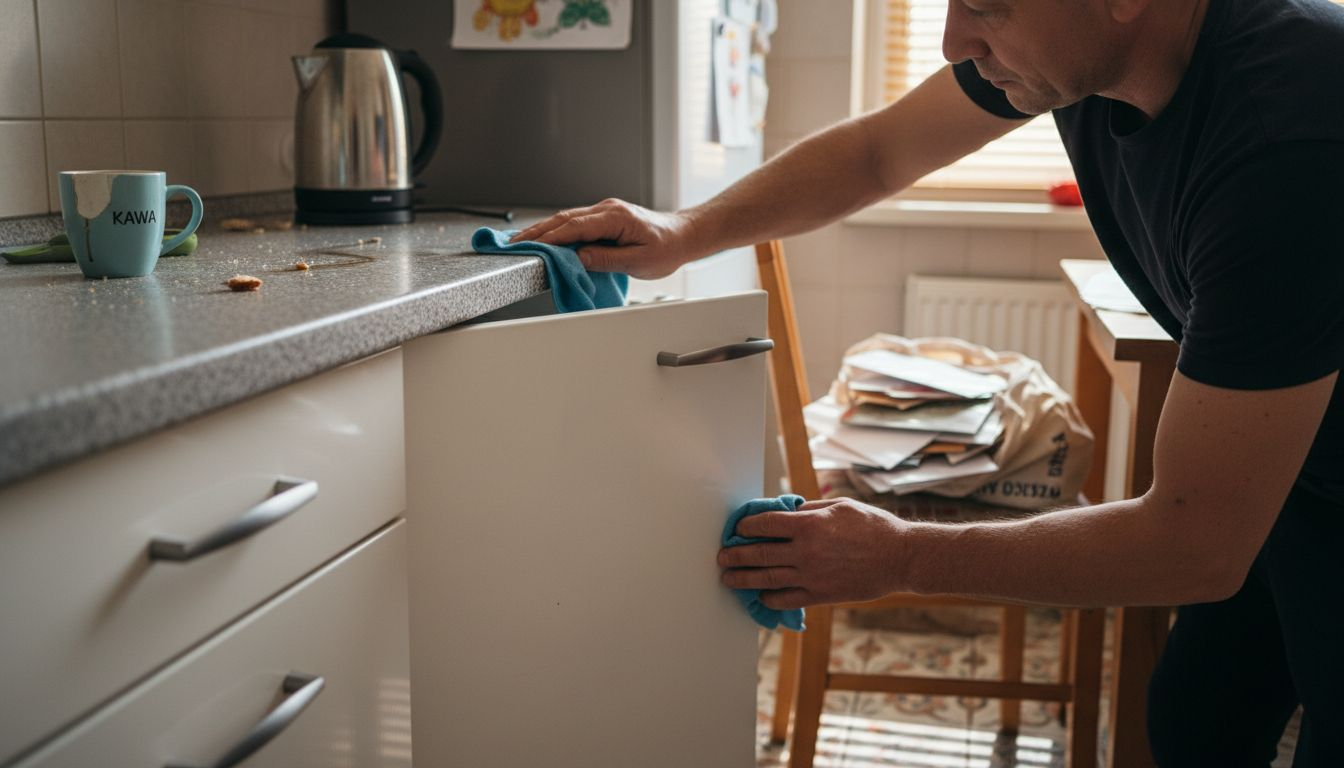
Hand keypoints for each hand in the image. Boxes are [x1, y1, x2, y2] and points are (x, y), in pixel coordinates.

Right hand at [509, 198, 703, 279]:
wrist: (683, 236)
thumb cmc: (667, 248)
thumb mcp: (638, 261)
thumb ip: (606, 259)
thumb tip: (577, 257)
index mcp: (615, 217)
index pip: (574, 226)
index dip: (549, 237)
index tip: (530, 247)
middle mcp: (607, 209)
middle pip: (564, 218)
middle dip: (537, 231)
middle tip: (513, 244)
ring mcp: (605, 211)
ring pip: (567, 218)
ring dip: (544, 230)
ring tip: (521, 242)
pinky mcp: (605, 218)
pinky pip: (575, 222)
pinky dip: (557, 229)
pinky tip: (544, 237)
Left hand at [717, 497, 909, 609]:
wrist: (899, 558)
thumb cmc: (873, 527)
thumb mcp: (840, 507)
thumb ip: (809, 511)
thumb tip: (787, 514)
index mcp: (809, 525)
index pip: (765, 525)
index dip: (746, 527)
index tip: (737, 529)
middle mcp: (805, 552)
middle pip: (759, 553)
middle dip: (736, 555)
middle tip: (722, 557)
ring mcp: (811, 576)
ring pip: (767, 579)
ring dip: (744, 579)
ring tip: (728, 579)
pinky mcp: (820, 595)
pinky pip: (786, 598)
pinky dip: (769, 598)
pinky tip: (760, 595)